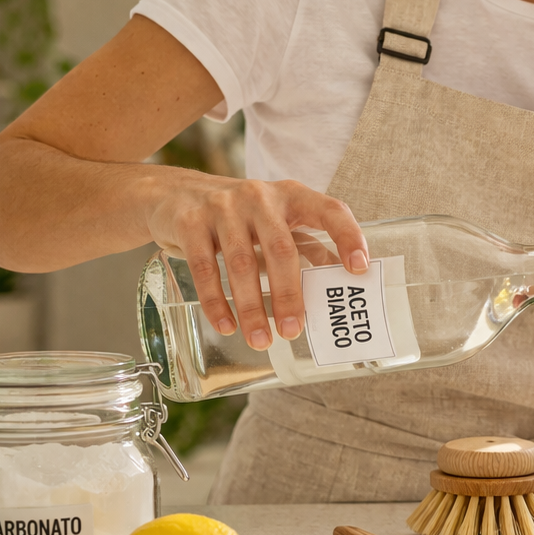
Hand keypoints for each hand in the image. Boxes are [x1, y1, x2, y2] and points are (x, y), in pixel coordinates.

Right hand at [147, 175, 367, 349]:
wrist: (175, 194)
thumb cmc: (241, 216)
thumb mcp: (277, 222)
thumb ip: (308, 248)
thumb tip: (342, 283)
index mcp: (291, 195)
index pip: (329, 210)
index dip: (348, 236)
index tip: (359, 269)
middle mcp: (260, 196)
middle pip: (281, 249)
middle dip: (289, 294)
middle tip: (293, 330)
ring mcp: (223, 207)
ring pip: (241, 263)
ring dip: (252, 307)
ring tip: (261, 340)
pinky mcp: (190, 222)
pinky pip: (206, 268)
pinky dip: (216, 302)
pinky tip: (226, 325)